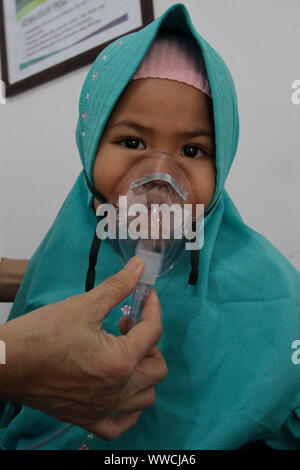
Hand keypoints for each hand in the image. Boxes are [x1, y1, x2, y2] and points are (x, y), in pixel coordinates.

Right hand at [0, 256, 167, 439]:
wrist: (7, 362)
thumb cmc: (43, 333)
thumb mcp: (84, 305)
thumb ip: (117, 286)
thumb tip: (139, 266)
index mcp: (120, 362)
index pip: (153, 332)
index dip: (152, 307)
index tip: (145, 295)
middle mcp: (117, 391)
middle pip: (157, 367)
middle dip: (149, 341)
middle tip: (127, 326)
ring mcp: (103, 409)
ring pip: (145, 396)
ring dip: (142, 371)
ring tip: (122, 351)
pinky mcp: (87, 419)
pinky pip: (121, 423)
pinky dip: (127, 407)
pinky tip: (118, 387)